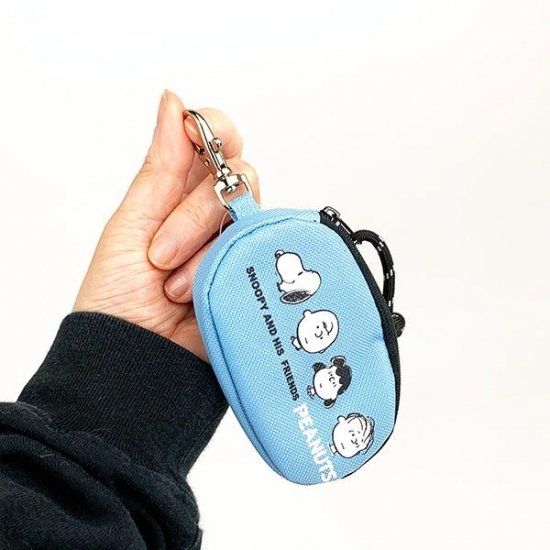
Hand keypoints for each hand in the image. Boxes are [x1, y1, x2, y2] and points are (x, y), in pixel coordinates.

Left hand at [73, 90, 259, 361]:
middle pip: (237, 174)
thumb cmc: (120, 297)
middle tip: (161, 254)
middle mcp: (214, 212)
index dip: (212, 130)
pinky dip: (233, 267)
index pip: (216, 138)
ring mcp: (238, 242)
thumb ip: (162, 164)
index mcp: (179, 191)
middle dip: (194, 215)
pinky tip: (208, 292)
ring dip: (205, 253)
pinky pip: (263, 251)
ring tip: (177, 290)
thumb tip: (173, 100)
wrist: (137, 358)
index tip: (194, 137)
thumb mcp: (133, 222)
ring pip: (250, 214)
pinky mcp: (257, 271)